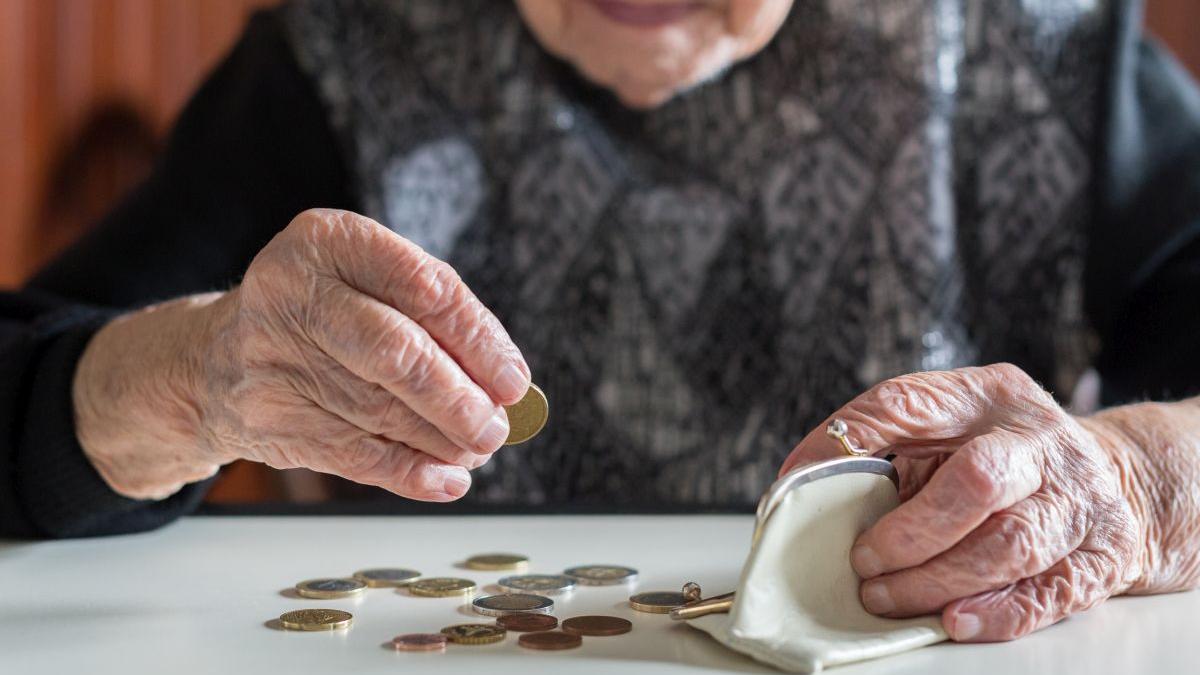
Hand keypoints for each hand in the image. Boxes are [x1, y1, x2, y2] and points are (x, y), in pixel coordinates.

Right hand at [75, 209, 529, 501]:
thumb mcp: (365, 283)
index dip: (478, 339)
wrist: (214, 359)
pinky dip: (408, 472)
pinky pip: (352, 454)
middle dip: (457, 398)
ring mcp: (271, 357)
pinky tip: (445, 479)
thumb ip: (432, 318)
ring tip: (477, 449)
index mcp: (328, 241)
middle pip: (395, 352)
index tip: (514, 380)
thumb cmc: (322, 315)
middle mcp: (291, 292)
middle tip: (497, 428)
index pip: (423, 287)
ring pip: (378, 410)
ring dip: (441, 439)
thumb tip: (504, 385)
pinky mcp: (267, 417)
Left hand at [779, 364, 1154, 641]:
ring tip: (886, 596)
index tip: (800, 480)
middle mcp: (1038, 440)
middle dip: (910, 531)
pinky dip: (996, 612)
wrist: (1116, 479)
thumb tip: (803, 484)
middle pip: (977, 481)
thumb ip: (888, 446)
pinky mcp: (1101, 554)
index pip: (908, 402)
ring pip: (1010, 545)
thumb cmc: (1003, 456)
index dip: (848, 440)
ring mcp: (1077, 498)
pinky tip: (953, 620)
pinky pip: (1048, 592)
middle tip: (863, 560)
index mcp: (987, 396)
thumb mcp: (951, 428)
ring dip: (937, 579)